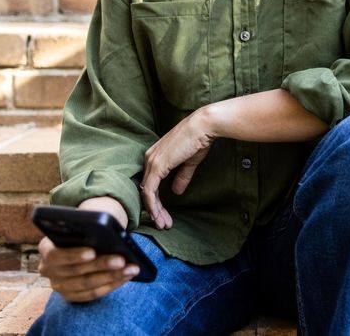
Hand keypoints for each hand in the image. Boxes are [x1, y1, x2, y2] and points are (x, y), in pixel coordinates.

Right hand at [37, 236, 138, 302]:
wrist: (79, 242)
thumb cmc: (81, 231)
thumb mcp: (80, 225)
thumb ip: (86, 226)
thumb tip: (105, 227)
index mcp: (46, 248)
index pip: (56, 255)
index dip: (74, 255)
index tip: (93, 251)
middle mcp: (48, 269)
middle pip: (75, 271)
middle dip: (101, 265)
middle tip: (122, 260)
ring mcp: (58, 285)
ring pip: (86, 285)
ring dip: (111, 277)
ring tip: (131, 268)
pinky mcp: (71, 295)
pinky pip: (92, 294)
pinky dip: (111, 285)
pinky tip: (126, 277)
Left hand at [139, 109, 215, 229]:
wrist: (202, 126)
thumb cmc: (198, 139)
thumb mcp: (189, 162)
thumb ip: (181, 176)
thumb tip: (176, 191)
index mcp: (156, 155)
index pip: (151, 183)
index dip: (157, 201)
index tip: (164, 214)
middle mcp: (150, 158)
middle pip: (147, 189)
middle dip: (155, 209)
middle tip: (162, 223)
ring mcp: (152, 162)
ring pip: (147, 193)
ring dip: (154, 210)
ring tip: (162, 224)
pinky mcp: (157, 166)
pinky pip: (150, 191)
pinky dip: (153, 205)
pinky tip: (158, 215)